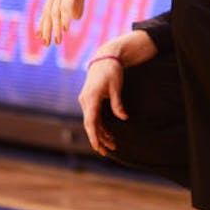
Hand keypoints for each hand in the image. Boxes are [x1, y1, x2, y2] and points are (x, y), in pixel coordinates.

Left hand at [37, 0, 102, 44]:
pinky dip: (65, 19)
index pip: (46, 10)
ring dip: (56, 28)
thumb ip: (77, 4)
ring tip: (57, 41)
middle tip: (45, 44)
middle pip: (47, 13)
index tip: (40, 36)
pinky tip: (66, 29)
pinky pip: (65, 7)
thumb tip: (75, 18)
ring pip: (55, 12)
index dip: (43, 23)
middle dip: (46, 30)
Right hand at [77, 31, 156, 155]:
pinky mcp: (90, 101)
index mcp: (91, 98)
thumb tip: (123, 118)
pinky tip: (109, 134)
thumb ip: (118, 103)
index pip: (90, 121)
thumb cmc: (111, 70)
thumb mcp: (116, 87)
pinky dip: (101, 126)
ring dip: (101, 134)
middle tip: (108, 152)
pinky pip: (94, 116)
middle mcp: (85, 101)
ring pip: (92, 122)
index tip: (98, 147)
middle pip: (90, 125)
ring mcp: (86, 101)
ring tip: (113, 145)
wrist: (104, 57)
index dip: (94, 136)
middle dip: (98, 139)